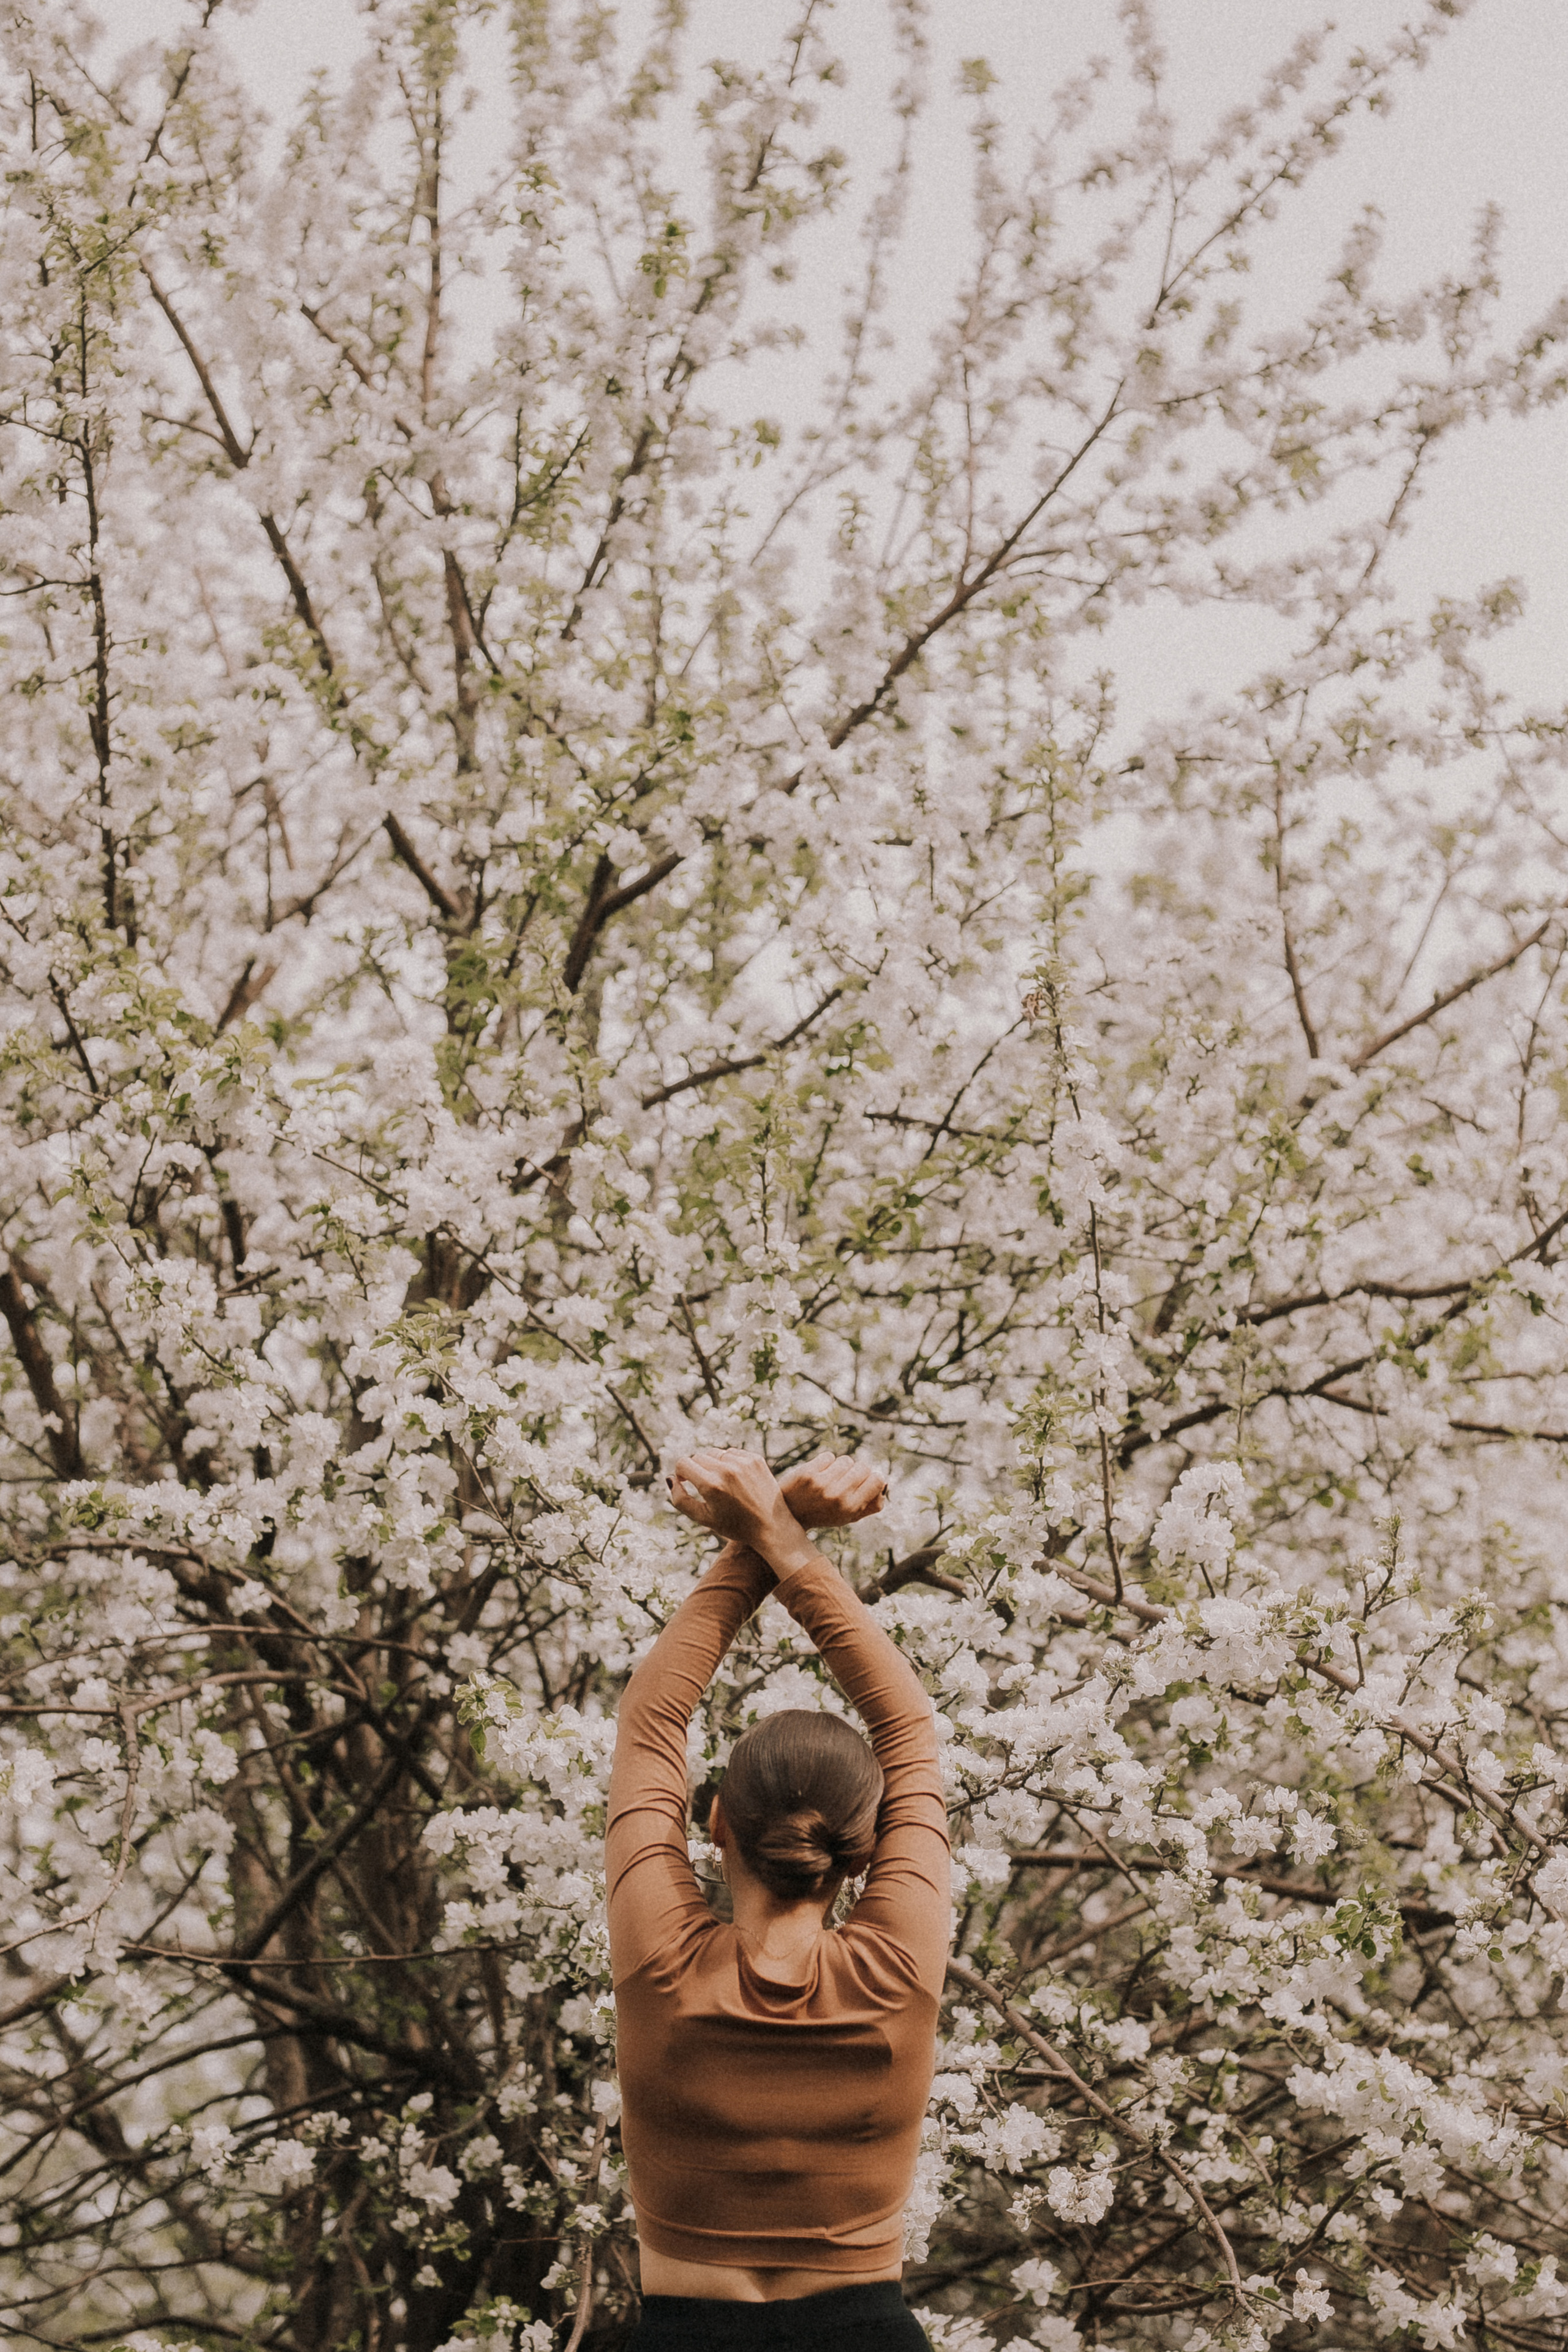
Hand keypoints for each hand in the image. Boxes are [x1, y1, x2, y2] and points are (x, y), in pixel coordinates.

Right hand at [667, 1448, 817, 1571]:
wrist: (772, 1526)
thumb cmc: (735, 1525)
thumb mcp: (703, 1518)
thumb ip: (680, 1499)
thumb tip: (671, 1478)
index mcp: (711, 1485)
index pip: (683, 1463)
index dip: (681, 1473)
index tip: (686, 1482)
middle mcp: (727, 1470)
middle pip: (698, 1456)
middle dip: (697, 1469)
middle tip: (705, 1486)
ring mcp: (743, 1462)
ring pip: (715, 1453)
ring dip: (713, 1464)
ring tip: (721, 1484)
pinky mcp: (756, 1459)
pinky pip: (732, 1453)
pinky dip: (730, 1463)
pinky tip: (735, 1479)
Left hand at [776, 1451, 886, 1529]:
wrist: (788, 1513)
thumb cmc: (822, 1514)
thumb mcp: (847, 1517)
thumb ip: (870, 1505)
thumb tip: (884, 1486)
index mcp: (851, 1508)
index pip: (878, 1479)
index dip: (872, 1478)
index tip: (863, 1482)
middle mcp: (838, 1496)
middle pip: (863, 1467)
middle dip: (856, 1471)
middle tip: (844, 1481)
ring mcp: (822, 1484)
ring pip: (846, 1460)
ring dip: (839, 1467)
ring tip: (829, 1478)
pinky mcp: (808, 1473)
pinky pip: (828, 1456)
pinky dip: (825, 1462)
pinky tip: (818, 1474)